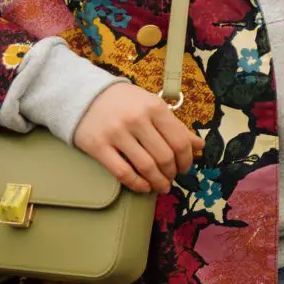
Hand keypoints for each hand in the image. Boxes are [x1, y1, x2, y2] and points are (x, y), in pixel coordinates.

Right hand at [72, 84, 203, 193]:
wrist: (83, 95)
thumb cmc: (124, 102)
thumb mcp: (152, 106)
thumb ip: (176, 126)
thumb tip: (200, 145)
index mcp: (155, 108)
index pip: (179, 141)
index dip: (186, 160)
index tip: (185, 168)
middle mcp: (137, 119)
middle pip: (164, 156)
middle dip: (172, 173)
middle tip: (172, 179)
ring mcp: (117, 133)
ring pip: (146, 167)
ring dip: (158, 182)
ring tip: (161, 187)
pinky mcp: (98, 146)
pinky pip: (123, 172)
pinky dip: (137, 184)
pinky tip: (144, 187)